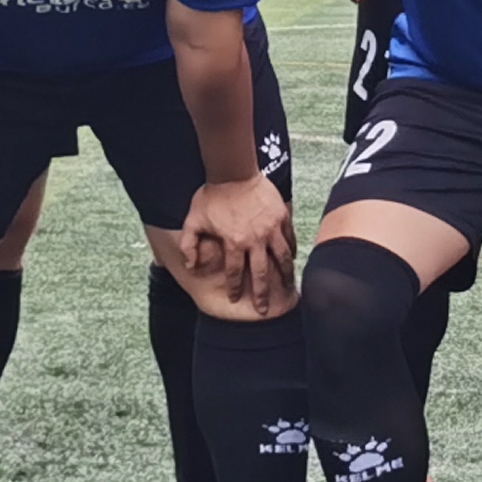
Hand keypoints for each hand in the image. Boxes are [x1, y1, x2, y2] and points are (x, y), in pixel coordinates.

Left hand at [181, 173, 298, 313]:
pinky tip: (292, 259)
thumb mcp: (193, 220)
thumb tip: (190, 266)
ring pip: (282, 258)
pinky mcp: (281, 216)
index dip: (235, 288)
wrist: (234, 171)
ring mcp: (271, 228)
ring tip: (287, 288)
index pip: (236, 273)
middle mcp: (255, 240)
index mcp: (234, 243)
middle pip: (262, 273)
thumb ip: (189, 245)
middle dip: (262, 295)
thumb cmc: (212, 195)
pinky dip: (292, 250)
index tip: (235, 299)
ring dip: (284, 275)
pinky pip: (290, 238)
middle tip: (264, 310)